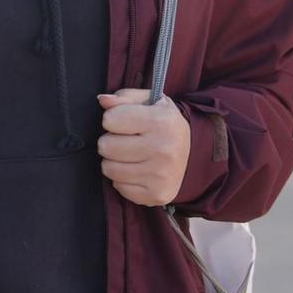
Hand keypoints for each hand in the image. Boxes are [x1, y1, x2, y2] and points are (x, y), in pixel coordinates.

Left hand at [96, 89, 190, 206]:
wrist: (190, 153)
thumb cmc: (163, 123)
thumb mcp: (149, 102)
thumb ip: (124, 97)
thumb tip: (102, 100)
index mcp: (162, 121)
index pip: (110, 119)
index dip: (113, 118)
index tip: (124, 121)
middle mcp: (164, 149)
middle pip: (106, 146)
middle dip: (110, 141)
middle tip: (126, 140)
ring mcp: (161, 175)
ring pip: (108, 168)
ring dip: (114, 161)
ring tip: (130, 155)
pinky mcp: (157, 195)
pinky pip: (118, 186)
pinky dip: (123, 179)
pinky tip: (137, 171)